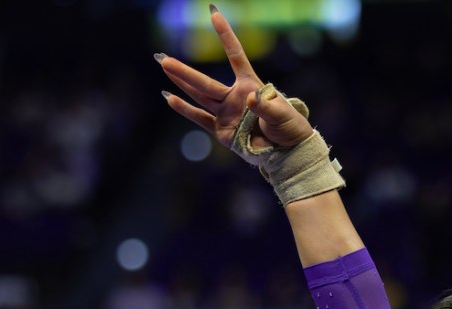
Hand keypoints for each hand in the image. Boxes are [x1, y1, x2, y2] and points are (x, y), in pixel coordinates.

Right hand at [157, 6, 312, 149]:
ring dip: (181, 84)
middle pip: (206, 82)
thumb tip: (249, 98)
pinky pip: (200, 119)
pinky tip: (169, 98)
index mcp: (251, 86)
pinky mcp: (222, 131)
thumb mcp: (282, 115)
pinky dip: (185, 110)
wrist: (288, 152)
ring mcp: (227, 113)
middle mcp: (235, 97)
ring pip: (200, 96)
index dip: (225, 35)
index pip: (236, 56)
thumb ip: (265, 107)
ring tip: (164, 67)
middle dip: (184, 71)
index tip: (214, 13)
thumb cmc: (289, 128)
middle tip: (162, 58)